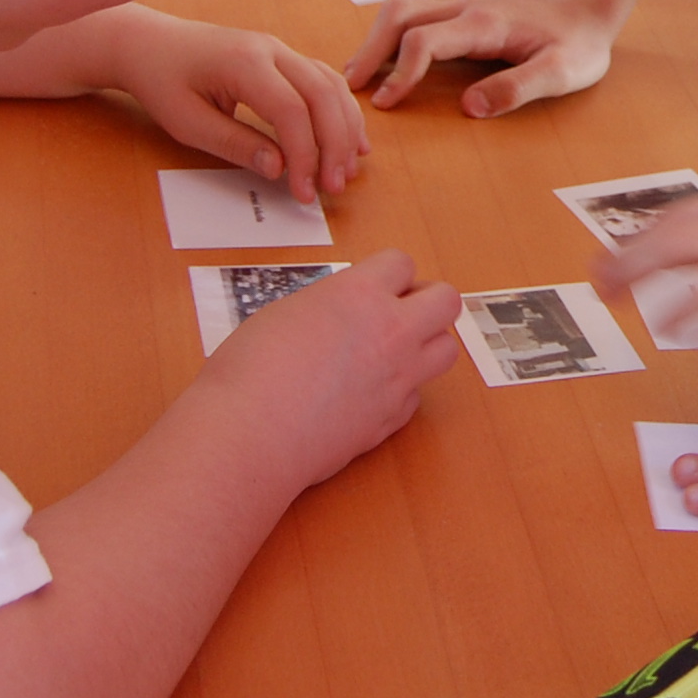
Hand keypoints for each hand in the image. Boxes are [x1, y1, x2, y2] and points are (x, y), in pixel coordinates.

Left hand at [122, 14, 369, 203]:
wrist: (149, 44)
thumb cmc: (162, 81)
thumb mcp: (187, 122)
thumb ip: (235, 144)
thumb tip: (279, 169)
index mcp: (244, 62)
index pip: (292, 111)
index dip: (305, 155)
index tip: (304, 192)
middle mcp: (271, 49)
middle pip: (322, 95)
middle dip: (335, 145)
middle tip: (335, 187)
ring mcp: (280, 50)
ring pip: (331, 86)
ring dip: (345, 128)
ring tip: (348, 169)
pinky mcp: (284, 58)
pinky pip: (324, 81)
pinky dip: (341, 111)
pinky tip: (350, 138)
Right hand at [195, 250, 460, 488]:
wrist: (250, 434)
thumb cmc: (250, 371)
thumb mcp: (285, 313)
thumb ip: (327, 308)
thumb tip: (339, 316)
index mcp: (359, 294)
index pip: (402, 263)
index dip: (389, 275)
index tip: (375, 288)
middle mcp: (390, 331)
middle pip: (446, 300)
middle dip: (427, 302)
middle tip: (398, 315)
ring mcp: (398, 377)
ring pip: (447, 350)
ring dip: (426, 346)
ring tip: (391, 354)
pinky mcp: (393, 419)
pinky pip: (416, 395)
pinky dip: (401, 392)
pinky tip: (369, 395)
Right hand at [344, 0, 620, 116]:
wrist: (589, 8)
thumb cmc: (578, 43)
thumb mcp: (561, 73)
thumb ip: (516, 89)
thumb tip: (469, 107)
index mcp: (484, 24)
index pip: (424, 40)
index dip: (401, 73)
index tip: (387, 104)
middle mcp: (465, 9)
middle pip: (399, 16)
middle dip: (370, 50)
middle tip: (351, 88)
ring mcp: (462, 9)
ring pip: (402, 12)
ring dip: (376, 41)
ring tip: (359, 77)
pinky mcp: (463, 16)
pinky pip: (415, 19)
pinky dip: (391, 38)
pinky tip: (386, 64)